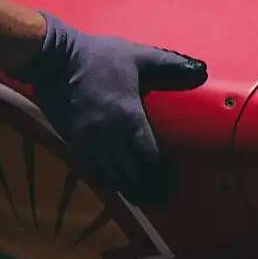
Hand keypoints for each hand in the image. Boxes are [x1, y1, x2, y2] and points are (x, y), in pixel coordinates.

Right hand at [26, 15, 207, 205]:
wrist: (54, 58)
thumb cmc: (100, 57)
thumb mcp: (140, 57)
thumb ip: (172, 66)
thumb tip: (202, 72)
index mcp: (128, 117)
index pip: (149, 155)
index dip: (160, 175)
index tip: (172, 188)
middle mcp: (109, 136)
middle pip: (131, 172)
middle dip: (147, 188)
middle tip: (161, 201)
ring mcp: (88, 141)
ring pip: (111, 174)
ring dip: (127, 189)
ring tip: (142, 201)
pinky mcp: (72, 141)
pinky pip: (91, 168)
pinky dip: (106, 180)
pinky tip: (114, 187)